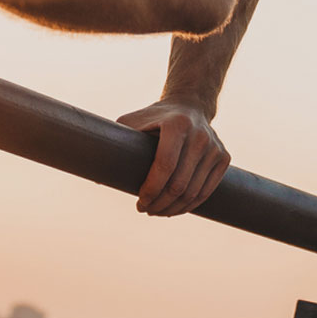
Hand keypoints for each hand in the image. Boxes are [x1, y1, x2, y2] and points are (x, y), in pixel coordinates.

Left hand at [117, 100, 230, 216]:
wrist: (190, 105)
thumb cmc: (153, 117)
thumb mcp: (132, 122)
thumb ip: (113, 142)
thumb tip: (93, 173)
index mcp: (177, 125)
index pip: (164, 166)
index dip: (151, 190)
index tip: (138, 202)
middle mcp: (199, 135)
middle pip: (179, 184)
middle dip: (160, 204)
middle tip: (145, 210)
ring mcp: (214, 147)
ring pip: (194, 192)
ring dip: (173, 209)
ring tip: (157, 212)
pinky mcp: (223, 157)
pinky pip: (207, 191)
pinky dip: (190, 205)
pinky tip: (174, 209)